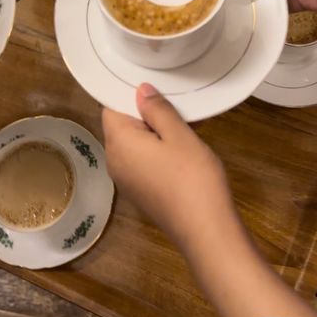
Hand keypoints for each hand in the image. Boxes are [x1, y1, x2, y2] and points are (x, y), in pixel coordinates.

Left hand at [102, 83, 233, 252]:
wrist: (205, 230)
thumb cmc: (192, 177)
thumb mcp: (179, 135)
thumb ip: (157, 110)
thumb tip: (140, 90)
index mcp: (117, 142)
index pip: (111, 107)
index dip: (130, 94)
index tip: (154, 87)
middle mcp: (114, 161)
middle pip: (122, 126)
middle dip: (146, 114)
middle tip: (176, 105)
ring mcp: (125, 180)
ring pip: (134, 144)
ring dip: (155, 133)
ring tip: (184, 126)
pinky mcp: (140, 192)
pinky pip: (142, 162)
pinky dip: (157, 151)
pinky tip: (182, 151)